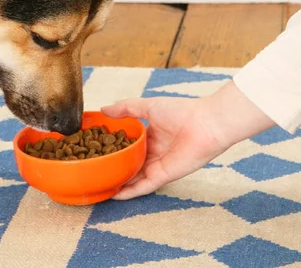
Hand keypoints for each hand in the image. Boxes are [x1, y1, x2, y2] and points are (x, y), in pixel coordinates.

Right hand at [102, 81, 275, 199]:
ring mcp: (158, 165)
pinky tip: (115, 195)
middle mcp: (153, 152)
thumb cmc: (182, 111)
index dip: (112, 148)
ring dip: (119, 183)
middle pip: (129, 163)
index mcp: (150, 135)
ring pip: (134, 178)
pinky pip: (144, 186)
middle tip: (93, 172)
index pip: (127, 145)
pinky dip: (130, 192)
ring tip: (99, 188)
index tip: (94, 150)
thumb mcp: (148, 106)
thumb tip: (104, 109)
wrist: (206, 124)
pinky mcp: (164, 176)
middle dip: (113, 168)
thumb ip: (126, 108)